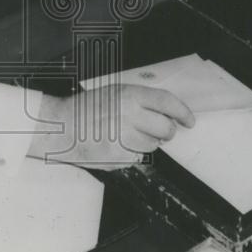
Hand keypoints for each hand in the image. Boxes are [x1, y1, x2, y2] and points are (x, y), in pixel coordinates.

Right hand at [27, 84, 194, 167]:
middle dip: (167, 132)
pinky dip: (132, 154)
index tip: (189, 120)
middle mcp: (130, 115)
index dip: (183, 112)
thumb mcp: (114, 93)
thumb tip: (166, 113)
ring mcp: (125, 138)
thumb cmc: (86, 109)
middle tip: (161, 131)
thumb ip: (140, 101)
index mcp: (129, 95)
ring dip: (147, 143)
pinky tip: (117, 145)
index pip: (168, 102)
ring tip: (128, 136)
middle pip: (166, 128)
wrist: (62, 127)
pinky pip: (138, 158)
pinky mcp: (119, 157)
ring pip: (153, 146)